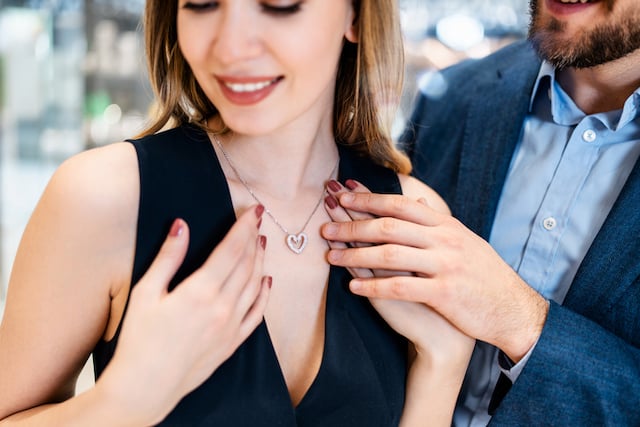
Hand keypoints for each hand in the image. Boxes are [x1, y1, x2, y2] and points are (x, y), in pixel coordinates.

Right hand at [95, 205, 270, 424]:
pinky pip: (257, 314)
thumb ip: (168, 258)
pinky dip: (264, 294)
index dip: (244, 227)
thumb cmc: (139, 340)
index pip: (231, 249)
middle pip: (247, 264)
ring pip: (255, 285)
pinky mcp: (232, 343)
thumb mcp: (146, 293)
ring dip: (261, 261)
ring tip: (262, 242)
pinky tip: (267, 281)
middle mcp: (223, 308)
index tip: (254, 210)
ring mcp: (231, 327)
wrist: (145, 388)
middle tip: (258, 220)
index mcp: (201, 292)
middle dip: (254, 238)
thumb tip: (181, 225)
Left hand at [322, 180, 547, 362]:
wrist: (512, 309)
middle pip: (388, 226)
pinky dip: (372, 287)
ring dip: (354, 254)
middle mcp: (444, 239)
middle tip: (325, 226)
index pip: (400, 203)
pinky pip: (399, 287)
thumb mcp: (464, 240)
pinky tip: (353, 287)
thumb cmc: (483, 275)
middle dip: (352, 225)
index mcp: (446, 224)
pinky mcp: (443, 293)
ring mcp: (445, 265)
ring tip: (330, 255)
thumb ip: (437, 223)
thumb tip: (417, 203)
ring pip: (389, 254)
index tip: (343, 194)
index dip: (368, 198)